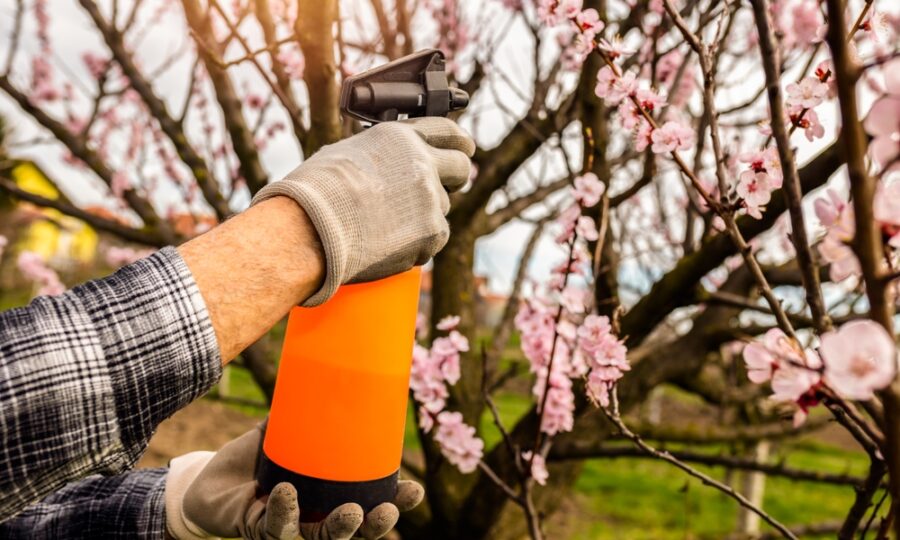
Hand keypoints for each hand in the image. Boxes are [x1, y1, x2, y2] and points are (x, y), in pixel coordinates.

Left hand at [165, 424, 423, 539]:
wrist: (209, 483)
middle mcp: (314, 519)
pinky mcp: (259, 531)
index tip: (414, 490)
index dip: (395, 502)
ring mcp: (289, 528)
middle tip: (387, 510)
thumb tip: (322, 364)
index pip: (370, 504)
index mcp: (328, 497)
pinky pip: (275, 527)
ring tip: (351, 512)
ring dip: (340, 529)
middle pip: (354, 531)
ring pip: (321, 538)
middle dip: (374, 525)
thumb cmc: (253, 460)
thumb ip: (300, 411)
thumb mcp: (279, 433)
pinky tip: (287, 492)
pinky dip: (284, 512)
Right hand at [251, 117, 474, 305]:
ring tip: (385, 224)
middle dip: (454, 178)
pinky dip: (418, 243)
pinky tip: (389, 242)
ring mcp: (431, 198)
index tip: (464, 149)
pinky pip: (435, 238)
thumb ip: (380, 155)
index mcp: (401, 137)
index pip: (447, 132)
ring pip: (441, 207)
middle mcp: (422, 163)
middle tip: (440, 189)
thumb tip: (386, 163)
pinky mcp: (433, 232)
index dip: (458, 142)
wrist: (312, 228)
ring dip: (422, 216)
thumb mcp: (347, 153)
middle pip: (461, 168)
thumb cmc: (316, 192)